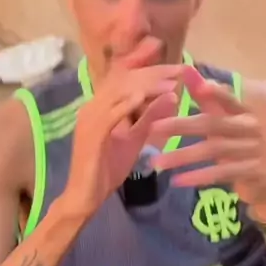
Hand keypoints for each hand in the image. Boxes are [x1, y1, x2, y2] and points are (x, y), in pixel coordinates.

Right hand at [64, 37, 182, 217]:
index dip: (153, 71)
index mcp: (101, 106)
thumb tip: (171, 97)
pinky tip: (143, 97)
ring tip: (171, 82)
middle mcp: (93, 106)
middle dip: (154, 73)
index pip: (128, 79)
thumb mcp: (134, 139)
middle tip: (180, 70)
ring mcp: (90, 119)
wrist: (85, 196)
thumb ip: (149, 118)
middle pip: (125, 80)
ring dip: (146, 86)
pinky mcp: (91, 134)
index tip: (178, 69)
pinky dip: (126, 104)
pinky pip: (109, 115)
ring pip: (119, 93)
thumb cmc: (106, 170)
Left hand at [149, 66, 265, 220]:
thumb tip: (186, 69)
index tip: (198, 83)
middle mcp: (248, 127)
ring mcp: (251, 150)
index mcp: (245, 110)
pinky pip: (221, 174)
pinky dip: (198, 177)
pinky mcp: (251, 171)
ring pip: (213, 151)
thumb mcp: (234, 114)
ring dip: (183, 156)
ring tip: (157, 163)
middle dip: (182, 125)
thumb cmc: (249, 136)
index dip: (215, 92)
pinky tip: (177, 181)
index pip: (229, 98)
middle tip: (154, 128)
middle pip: (213, 125)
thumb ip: (209, 96)